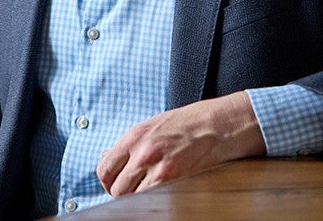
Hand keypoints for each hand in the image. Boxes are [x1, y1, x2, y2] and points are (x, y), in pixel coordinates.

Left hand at [96, 91, 266, 196]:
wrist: (218, 124)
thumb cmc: (189, 123)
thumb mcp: (153, 125)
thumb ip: (130, 144)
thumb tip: (108, 157)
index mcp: (134, 137)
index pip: (104, 169)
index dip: (108, 181)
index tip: (116, 183)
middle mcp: (142, 152)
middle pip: (116, 188)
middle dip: (122, 192)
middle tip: (133, 190)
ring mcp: (158, 168)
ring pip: (131, 197)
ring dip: (137, 197)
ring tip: (149, 190)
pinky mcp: (174, 180)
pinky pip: (151, 198)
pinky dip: (153, 199)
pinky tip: (162, 192)